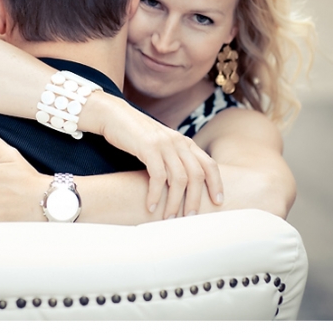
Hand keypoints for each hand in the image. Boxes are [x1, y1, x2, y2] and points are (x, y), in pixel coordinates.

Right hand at [93, 95, 223, 218]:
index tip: (217, 201)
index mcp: (185, 142)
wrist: (114, 116)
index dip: (216, 184)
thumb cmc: (137, 135)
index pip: (210, 164)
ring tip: (168, 217)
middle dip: (194, 200)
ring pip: (179, 179)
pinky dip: (155, 194)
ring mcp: (164, 144)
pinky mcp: (148, 147)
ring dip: (174, 202)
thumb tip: (183, 183)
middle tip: (189, 217)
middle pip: (197, 175)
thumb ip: (174, 158)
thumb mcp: (162, 144)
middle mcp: (179, 142)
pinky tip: (150, 206)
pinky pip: (158, 176)